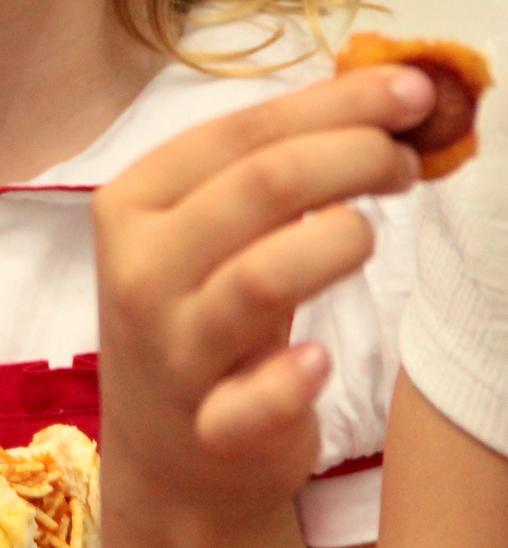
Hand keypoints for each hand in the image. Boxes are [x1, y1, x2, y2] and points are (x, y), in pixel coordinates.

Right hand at [93, 62, 434, 526]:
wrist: (168, 456)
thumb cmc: (207, 314)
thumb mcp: (213, 230)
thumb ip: (275, 164)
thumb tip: (384, 92)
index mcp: (136, 199)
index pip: (242, 131)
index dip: (335, 105)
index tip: (411, 91)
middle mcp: (141, 268)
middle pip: (260, 186)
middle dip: (353, 156)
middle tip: (409, 161)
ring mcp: (170, 350)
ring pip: (260, 277)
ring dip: (337, 242)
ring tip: (371, 236)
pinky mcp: (205, 428)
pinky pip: (249, 401)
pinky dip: (289, 379)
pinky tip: (319, 360)